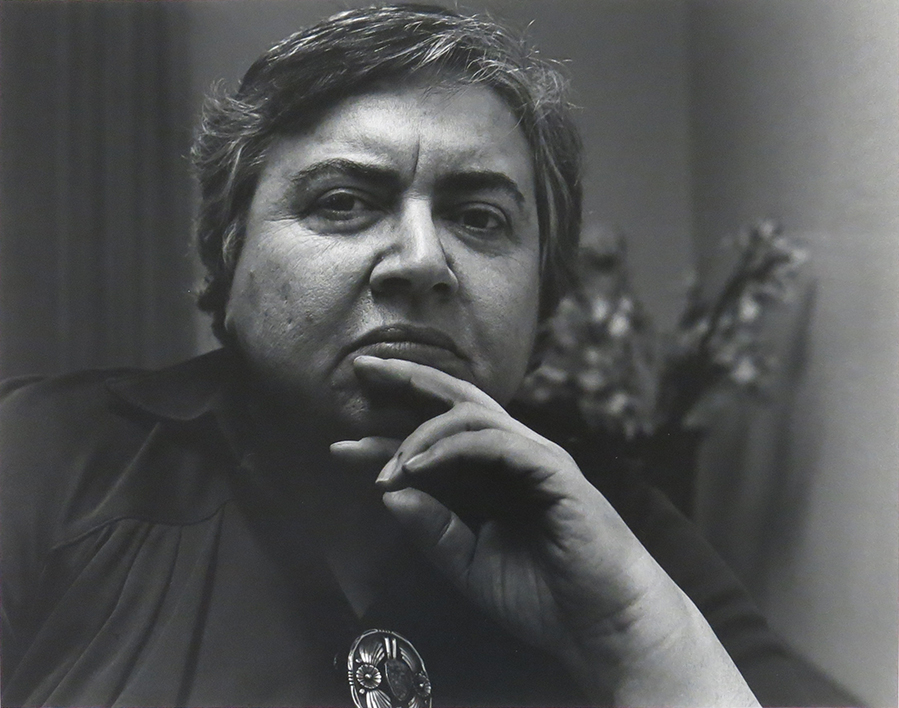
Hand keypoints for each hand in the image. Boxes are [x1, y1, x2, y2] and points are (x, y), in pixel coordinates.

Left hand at [332, 355, 758, 706]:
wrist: (601, 626)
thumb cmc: (544, 596)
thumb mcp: (469, 564)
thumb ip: (432, 530)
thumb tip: (387, 493)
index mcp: (492, 476)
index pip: (434, 438)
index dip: (386, 436)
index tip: (339, 446)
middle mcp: (511, 457)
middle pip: (455, 399)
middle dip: (407, 379)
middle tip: (361, 369)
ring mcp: (534, 458)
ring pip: (471, 414)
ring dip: (420, 433)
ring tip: (386, 464)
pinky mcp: (552, 469)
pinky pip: (495, 441)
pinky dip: (452, 446)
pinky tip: (419, 464)